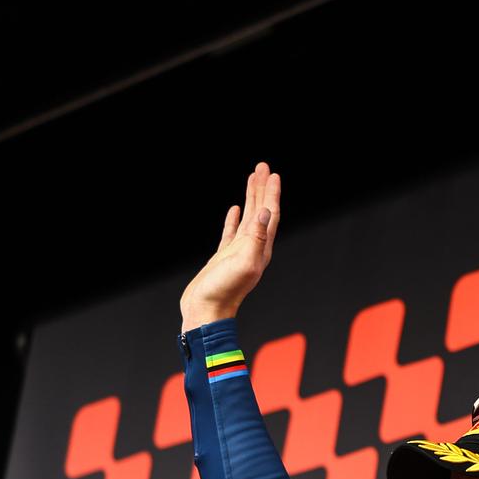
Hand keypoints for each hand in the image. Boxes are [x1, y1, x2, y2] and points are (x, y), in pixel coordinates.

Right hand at [180, 163, 281, 330]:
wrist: (206, 311)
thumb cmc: (224, 291)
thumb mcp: (244, 263)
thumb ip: (257, 238)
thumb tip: (267, 212)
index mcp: (261, 248)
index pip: (270, 214)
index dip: (272, 194)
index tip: (273, 174)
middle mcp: (253, 248)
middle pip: (261, 211)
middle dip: (262, 188)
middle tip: (263, 166)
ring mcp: (238, 251)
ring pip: (248, 218)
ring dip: (251, 198)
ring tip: (252, 179)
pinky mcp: (223, 257)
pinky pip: (232, 231)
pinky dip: (235, 218)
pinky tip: (235, 209)